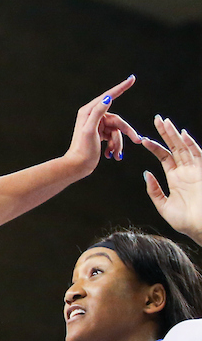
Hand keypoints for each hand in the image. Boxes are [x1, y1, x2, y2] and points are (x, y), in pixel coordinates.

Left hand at [63, 76, 138, 176]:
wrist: (78, 165)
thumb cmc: (83, 149)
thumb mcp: (90, 130)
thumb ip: (98, 113)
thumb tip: (107, 98)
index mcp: (88, 111)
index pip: (108, 96)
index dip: (121, 87)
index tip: (132, 78)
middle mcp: (92, 116)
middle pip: (117, 120)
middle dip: (127, 131)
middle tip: (138, 140)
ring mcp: (97, 125)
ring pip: (117, 131)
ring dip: (118, 143)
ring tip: (114, 155)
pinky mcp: (99, 134)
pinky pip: (114, 137)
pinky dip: (115, 146)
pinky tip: (111, 155)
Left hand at [135, 116, 201, 242]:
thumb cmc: (186, 222)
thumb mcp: (164, 206)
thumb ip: (154, 190)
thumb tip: (145, 174)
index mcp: (176, 178)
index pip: (164, 156)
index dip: (154, 146)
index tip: (143, 138)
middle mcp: (186, 172)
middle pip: (174, 147)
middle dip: (165, 133)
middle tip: (157, 119)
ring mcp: (196, 171)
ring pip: (184, 148)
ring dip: (175, 135)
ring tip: (165, 122)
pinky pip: (197, 155)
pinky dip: (191, 144)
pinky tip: (182, 134)